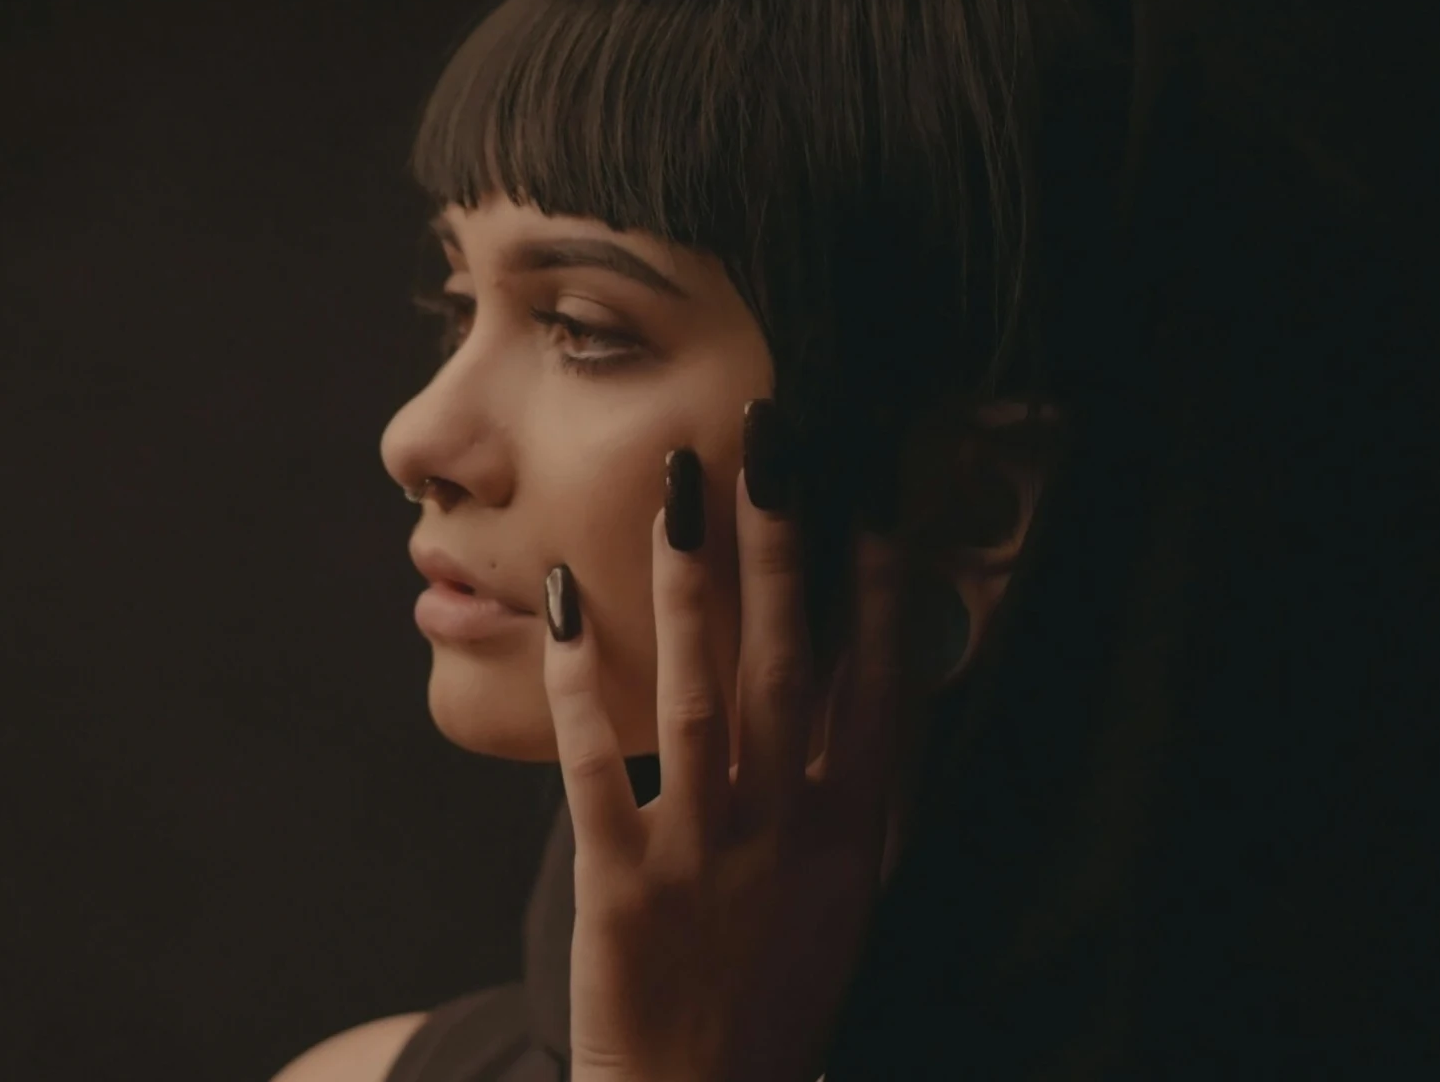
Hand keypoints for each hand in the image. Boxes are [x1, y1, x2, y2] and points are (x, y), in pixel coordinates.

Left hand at [540, 431, 902, 1081]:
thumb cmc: (773, 995)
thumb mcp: (838, 897)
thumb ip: (843, 794)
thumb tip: (856, 687)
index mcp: (848, 836)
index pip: (874, 689)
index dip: (874, 591)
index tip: (869, 497)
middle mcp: (785, 833)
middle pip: (784, 665)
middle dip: (778, 547)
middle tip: (770, 443)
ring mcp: (703, 854)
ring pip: (695, 695)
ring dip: (688, 589)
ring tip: (679, 494)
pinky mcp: (621, 883)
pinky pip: (597, 763)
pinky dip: (580, 683)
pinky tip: (565, 606)